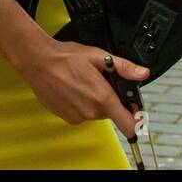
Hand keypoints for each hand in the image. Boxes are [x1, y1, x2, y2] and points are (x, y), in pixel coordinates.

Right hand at [14, 38, 148, 135]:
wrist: (38, 62)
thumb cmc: (66, 57)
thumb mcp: (98, 56)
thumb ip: (124, 67)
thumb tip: (143, 73)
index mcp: (103, 97)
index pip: (128, 124)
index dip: (136, 119)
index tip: (133, 108)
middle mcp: (91, 111)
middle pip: (111, 113)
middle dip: (109, 99)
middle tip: (99, 81)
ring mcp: (78, 116)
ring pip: (95, 112)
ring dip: (94, 101)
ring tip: (82, 82)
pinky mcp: (66, 117)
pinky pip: (81, 114)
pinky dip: (80, 104)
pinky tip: (72, 89)